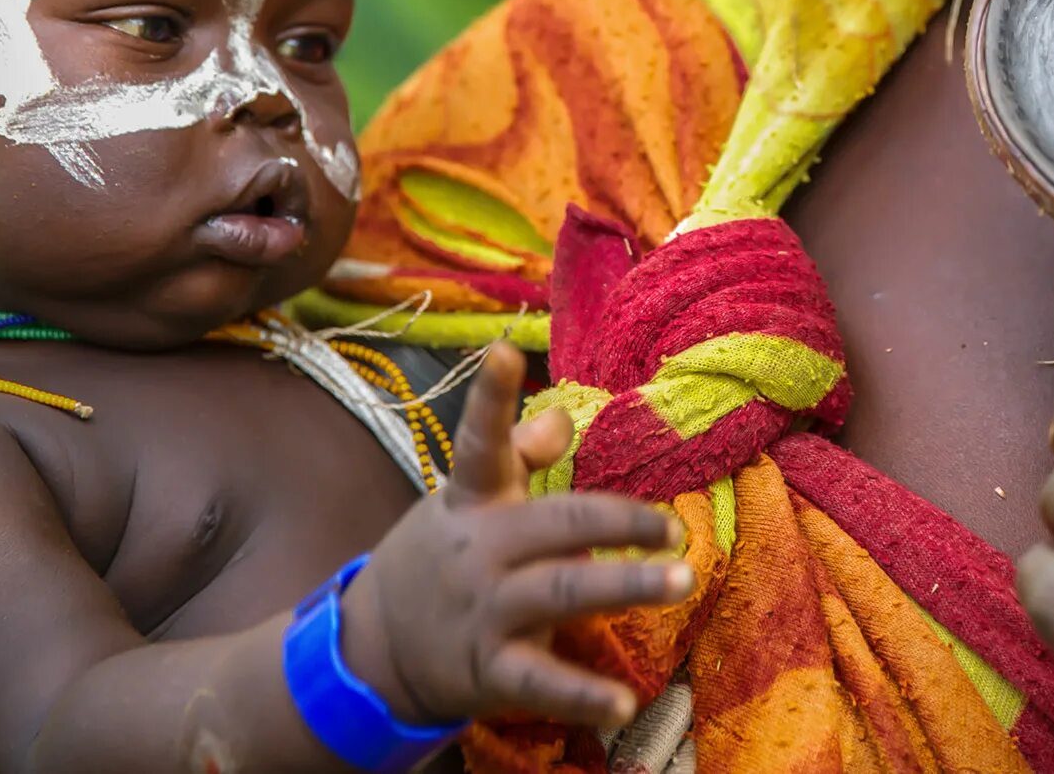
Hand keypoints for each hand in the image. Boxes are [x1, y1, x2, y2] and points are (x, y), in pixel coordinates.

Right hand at [339, 343, 691, 732]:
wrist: (373, 649)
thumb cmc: (441, 558)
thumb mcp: (466, 501)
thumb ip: (518, 456)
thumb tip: (564, 416)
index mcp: (472, 502)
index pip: (481, 443)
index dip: (490, 398)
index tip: (503, 350)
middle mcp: (479, 552)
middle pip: (555, 524)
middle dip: (617, 521)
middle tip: (673, 527)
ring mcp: (485, 612)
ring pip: (561, 593)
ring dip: (623, 586)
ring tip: (681, 581)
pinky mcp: (489, 670)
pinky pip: (541, 682)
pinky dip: (582, 696)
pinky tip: (625, 703)